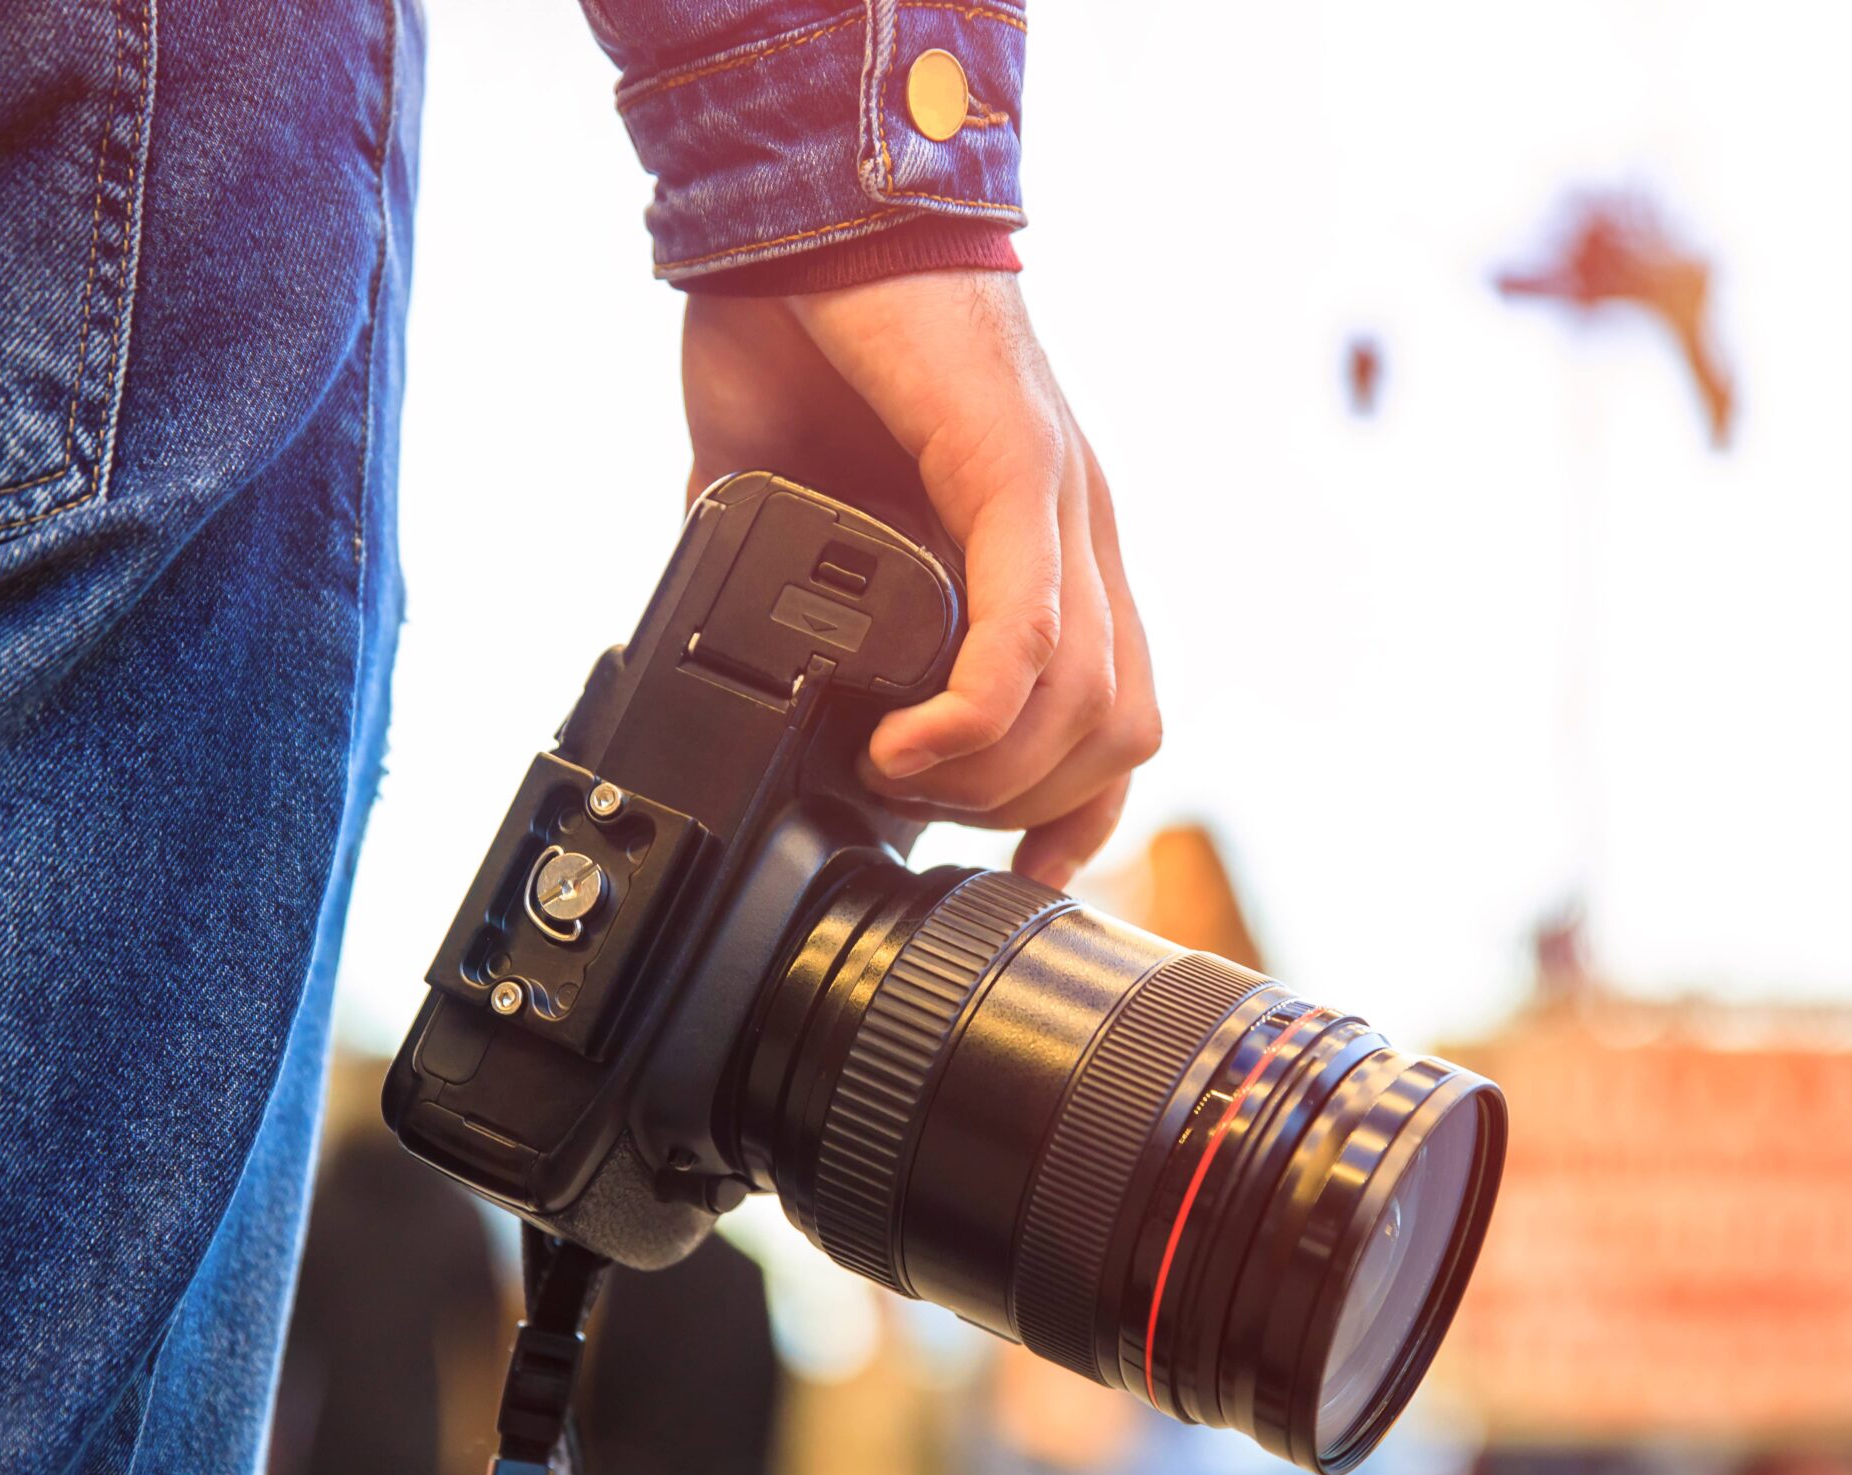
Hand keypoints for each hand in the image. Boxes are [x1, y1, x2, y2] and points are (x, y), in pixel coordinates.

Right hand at [681, 270, 1159, 889]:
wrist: (790, 219)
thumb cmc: (803, 348)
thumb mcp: (802, 524)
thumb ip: (800, 609)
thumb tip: (733, 686)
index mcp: (1042, 553)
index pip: (1112, 719)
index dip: (1066, 818)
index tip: (1000, 878)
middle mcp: (1077, 537)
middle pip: (1118, 737)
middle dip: (1016, 811)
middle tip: (910, 808)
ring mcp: (1063, 506)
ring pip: (1091, 707)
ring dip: (991, 780)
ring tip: (893, 778)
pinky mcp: (1018, 469)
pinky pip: (1032, 634)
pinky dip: (972, 718)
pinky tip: (902, 745)